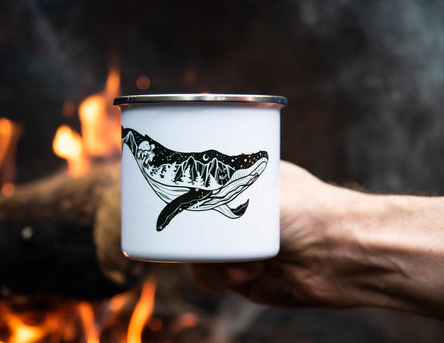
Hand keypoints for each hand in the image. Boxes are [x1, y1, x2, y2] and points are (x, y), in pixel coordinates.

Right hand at [190, 161, 362, 307]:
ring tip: (245, 256)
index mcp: (242, 188)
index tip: (174, 195)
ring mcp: (238, 248)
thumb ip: (228, 182)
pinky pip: (210, 277)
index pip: (199, 189)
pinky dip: (221, 275)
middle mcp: (238, 219)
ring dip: (211, 257)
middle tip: (193, 229)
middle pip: (191, 224)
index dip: (185, 194)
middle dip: (190, 231)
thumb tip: (202, 179)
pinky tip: (251, 269)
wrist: (343, 253)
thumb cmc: (309, 209)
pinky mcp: (241, 276)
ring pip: (196, 254)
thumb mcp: (264, 185)